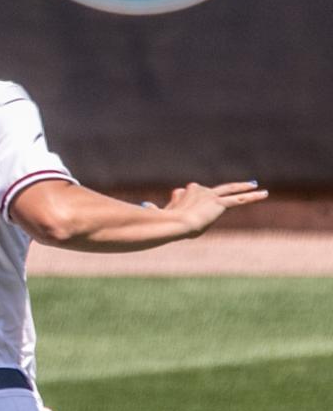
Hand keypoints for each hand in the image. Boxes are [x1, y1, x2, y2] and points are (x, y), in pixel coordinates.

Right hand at [147, 181, 267, 236]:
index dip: (182, 203)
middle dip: (213, 192)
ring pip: (230, 190)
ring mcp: (210, 196)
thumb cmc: (165, 223)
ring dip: (243, 188)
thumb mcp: (160, 216)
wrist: (176, 224)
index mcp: (182, 194)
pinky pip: (240, 198)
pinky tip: (264, 193)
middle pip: (208, 189)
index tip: (176, 206)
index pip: (186, 194)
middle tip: (218, 194)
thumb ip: (156, 210)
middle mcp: (197, 190)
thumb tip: (146, 205)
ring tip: (255, 186)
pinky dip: (253, 196)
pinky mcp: (220, 203)